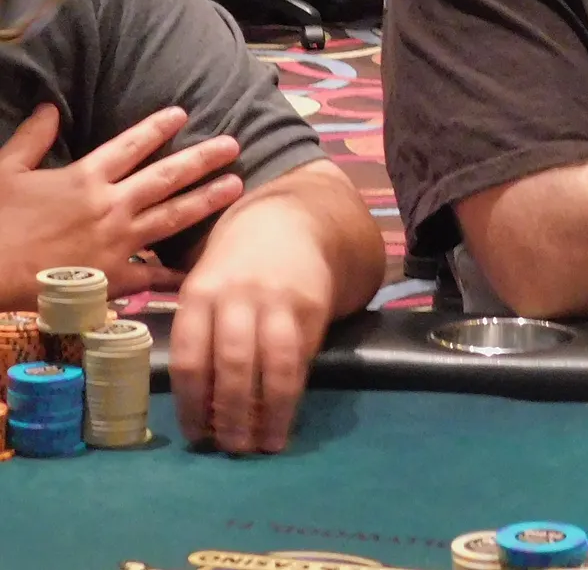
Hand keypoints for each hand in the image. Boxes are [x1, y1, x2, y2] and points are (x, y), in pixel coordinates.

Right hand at [0, 105, 242, 304]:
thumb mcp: (5, 170)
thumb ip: (32, 139)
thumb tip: (49, 108)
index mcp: (84, 178)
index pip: (130, 146)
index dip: (158, 128)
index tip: (183, 114)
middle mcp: (110, 205)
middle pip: (166, 177)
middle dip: (202, 159)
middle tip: (234, 145)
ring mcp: (116, 241)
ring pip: (172, 217)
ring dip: (206, 201)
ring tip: (236, 188)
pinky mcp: (113, 276)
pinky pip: (153, 274)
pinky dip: (177, 273)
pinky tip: (201, 268)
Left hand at [169, 197, 337, 454]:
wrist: (289, 222)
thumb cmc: (235, 270)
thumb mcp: (204, 289)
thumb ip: (200, 338)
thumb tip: (201, 411)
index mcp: (199, 294)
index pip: (191, 358)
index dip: (193, 404)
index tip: (197, 436)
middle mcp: (238, 295)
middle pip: (233, 364)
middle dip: (232, 414)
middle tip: (232, 448)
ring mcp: (279, 299)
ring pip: (275, 365)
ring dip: (270, 411)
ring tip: (264, 443)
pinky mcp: (313, 304)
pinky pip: (303, 356)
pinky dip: (294, 391)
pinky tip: (286, 414)